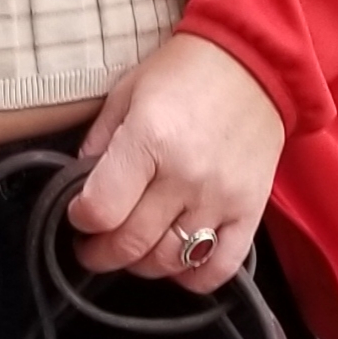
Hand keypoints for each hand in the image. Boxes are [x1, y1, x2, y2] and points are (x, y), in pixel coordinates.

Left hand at [66, 32, 284, 290]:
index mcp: (149, 139)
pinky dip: (192, 277)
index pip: (100, 210)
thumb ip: (99, 142)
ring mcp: (221, 197)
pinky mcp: (250, 211)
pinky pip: (219, 268)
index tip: (79, 214)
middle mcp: (186, 175)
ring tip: (133, 247)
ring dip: (141, 264)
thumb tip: (81, 187)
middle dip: (100, 253)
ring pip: (169, 262)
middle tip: (94, 244)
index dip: (80, 219)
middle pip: (130, 244)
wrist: (257, 61)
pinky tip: (176, 262)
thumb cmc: (185, 72)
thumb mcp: (126, 92)